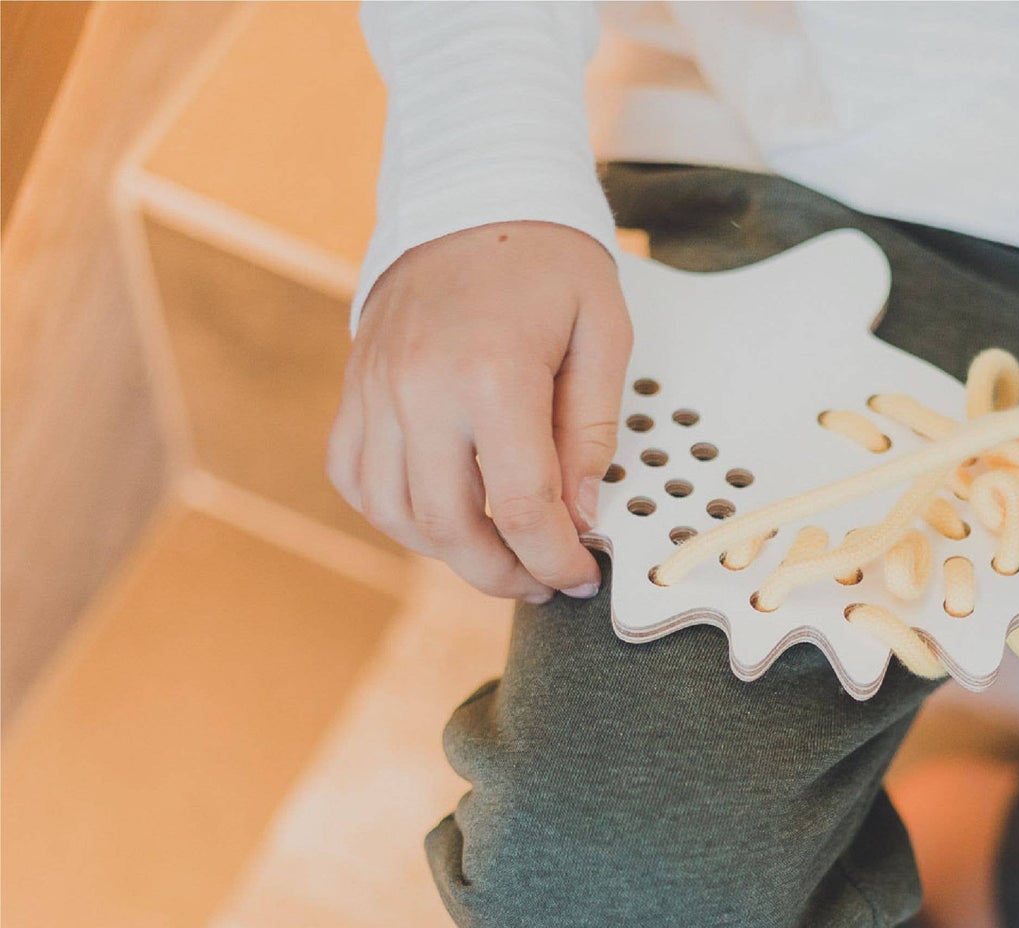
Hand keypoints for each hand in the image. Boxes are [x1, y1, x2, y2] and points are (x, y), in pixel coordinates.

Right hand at [327, 221, 632, 599]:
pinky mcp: (354, 389)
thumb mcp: (603, 332)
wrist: (470, 193)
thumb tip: (580, 515)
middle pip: (450, 528)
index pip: (523, 507)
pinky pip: (355, 479)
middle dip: (501, 575)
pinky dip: (394, 515)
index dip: (556, 560)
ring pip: (395, 516)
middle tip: (541, 582)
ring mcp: (375, 391)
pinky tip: (439, 515)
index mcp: (492, 375)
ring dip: (448, 554)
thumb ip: (593, 430)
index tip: (581, 577)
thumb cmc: (547, 262)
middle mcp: (420, 388)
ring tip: (498, 554)